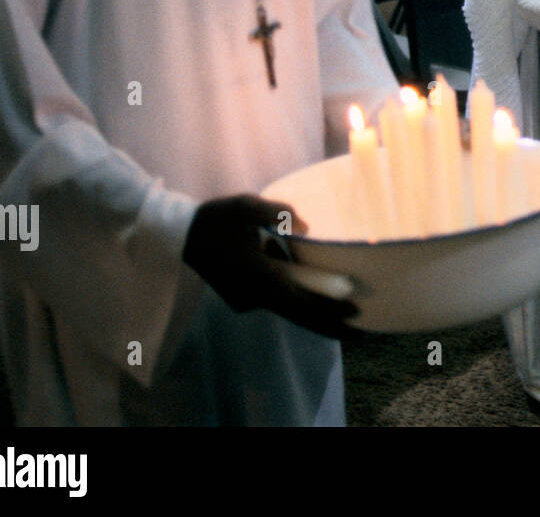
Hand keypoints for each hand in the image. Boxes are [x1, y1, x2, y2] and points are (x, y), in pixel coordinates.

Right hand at [183, 195, 360, 339]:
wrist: (178, 235)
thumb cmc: (214, 219)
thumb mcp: (248, 207)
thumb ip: (280, 214)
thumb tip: (306, 227)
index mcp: (259, 278)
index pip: (301, 304)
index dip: (329, 312)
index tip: (356, 316)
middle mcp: (255, 296)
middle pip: (299, 315)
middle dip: (329, 325)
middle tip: (361, 332)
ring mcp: (247, 300)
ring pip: (288, 307)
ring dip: (314, 309)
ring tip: (343, 310)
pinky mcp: (242, 297)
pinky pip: (275, 298)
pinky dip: (296, 297)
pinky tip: (310, 286)